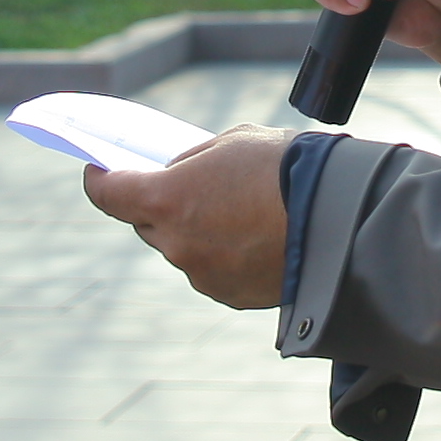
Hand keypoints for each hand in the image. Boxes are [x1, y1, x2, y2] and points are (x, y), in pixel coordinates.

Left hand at [85, 127, 290, 310]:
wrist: (340, 216)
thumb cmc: (286, 168)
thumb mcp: (232, 144)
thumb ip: (193, 161)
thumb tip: (178, 174)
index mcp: (166, 200)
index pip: (108, 194)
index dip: (100, 181)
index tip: (99, 171)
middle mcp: (176, 244)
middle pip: (148, 224)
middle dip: (160, 206)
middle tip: (188, 187)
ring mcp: (203, 275)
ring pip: (183, 249)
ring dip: (196, 232)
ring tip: (239, 211)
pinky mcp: (230, 296)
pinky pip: (212, 272)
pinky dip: (224, 256)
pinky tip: (256, 237)